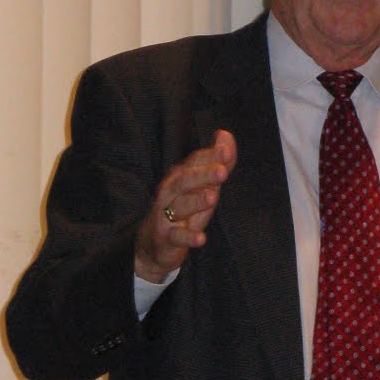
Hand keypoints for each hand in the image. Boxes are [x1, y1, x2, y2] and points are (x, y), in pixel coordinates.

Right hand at [134, 130, 236, 282]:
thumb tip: (225, 134)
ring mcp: (166, 215)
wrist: (153, 245)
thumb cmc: (183, 210)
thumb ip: (216, 163)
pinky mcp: (165, 238)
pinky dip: (188, 237)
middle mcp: (171, 192)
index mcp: (181, 177)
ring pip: (180, 206)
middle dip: (203, 175)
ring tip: (213, 197)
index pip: (195, 163)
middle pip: (185, 180)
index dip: (210, 157)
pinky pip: (176, 237)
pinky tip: (201, 239)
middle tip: (222, 171)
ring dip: (197, 201)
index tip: (226, 151)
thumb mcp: (202, 187)